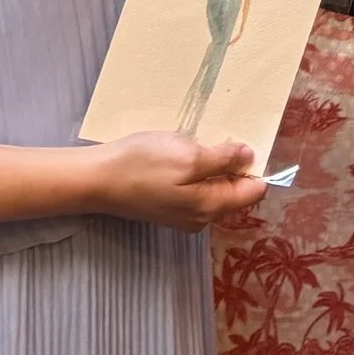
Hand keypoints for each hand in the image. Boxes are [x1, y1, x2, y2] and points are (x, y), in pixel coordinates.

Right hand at [82, 132, 264, 231]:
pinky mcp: (168, 206)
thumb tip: (249, 157)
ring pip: (213, 187)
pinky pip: (194, 188)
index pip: (253, 191)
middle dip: (233, 164)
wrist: (97, 180)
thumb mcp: (188, 156)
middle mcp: (201, 217)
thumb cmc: (143, 165)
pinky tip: (181, 154)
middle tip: (219, 137)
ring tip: (198, 142)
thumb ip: (223, 160)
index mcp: (211, 207)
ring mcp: (183, 214)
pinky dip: (194, 170)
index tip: (248, 142)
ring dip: (212, 165)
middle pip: (234, 190)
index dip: (256, 166)